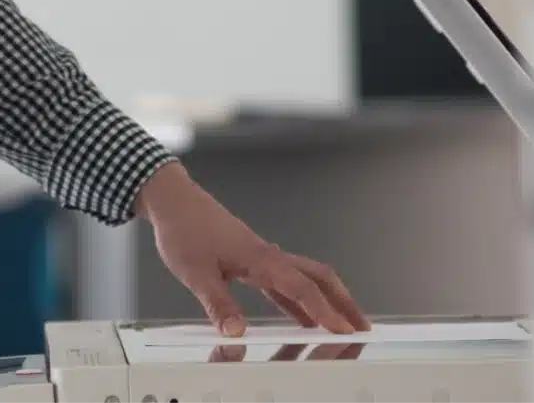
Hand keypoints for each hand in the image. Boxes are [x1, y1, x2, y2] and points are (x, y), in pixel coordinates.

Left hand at [135, 162, 369, 336]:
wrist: (173, 199)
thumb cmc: (183, 229)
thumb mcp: (195, 273)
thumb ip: (218, 304)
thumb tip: (237, 332)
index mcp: (259, 258)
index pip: (301, 289)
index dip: (325, 312)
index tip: (345, 332)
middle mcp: (267, 255)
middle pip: (317, 277)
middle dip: (342, 302)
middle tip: (361, 327)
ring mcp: (261, 255)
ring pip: (304, 277)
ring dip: (325, 300)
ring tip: (340, 325)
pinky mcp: (251, 257)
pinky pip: (283, 281)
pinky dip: (298, 299)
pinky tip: (299, 317)